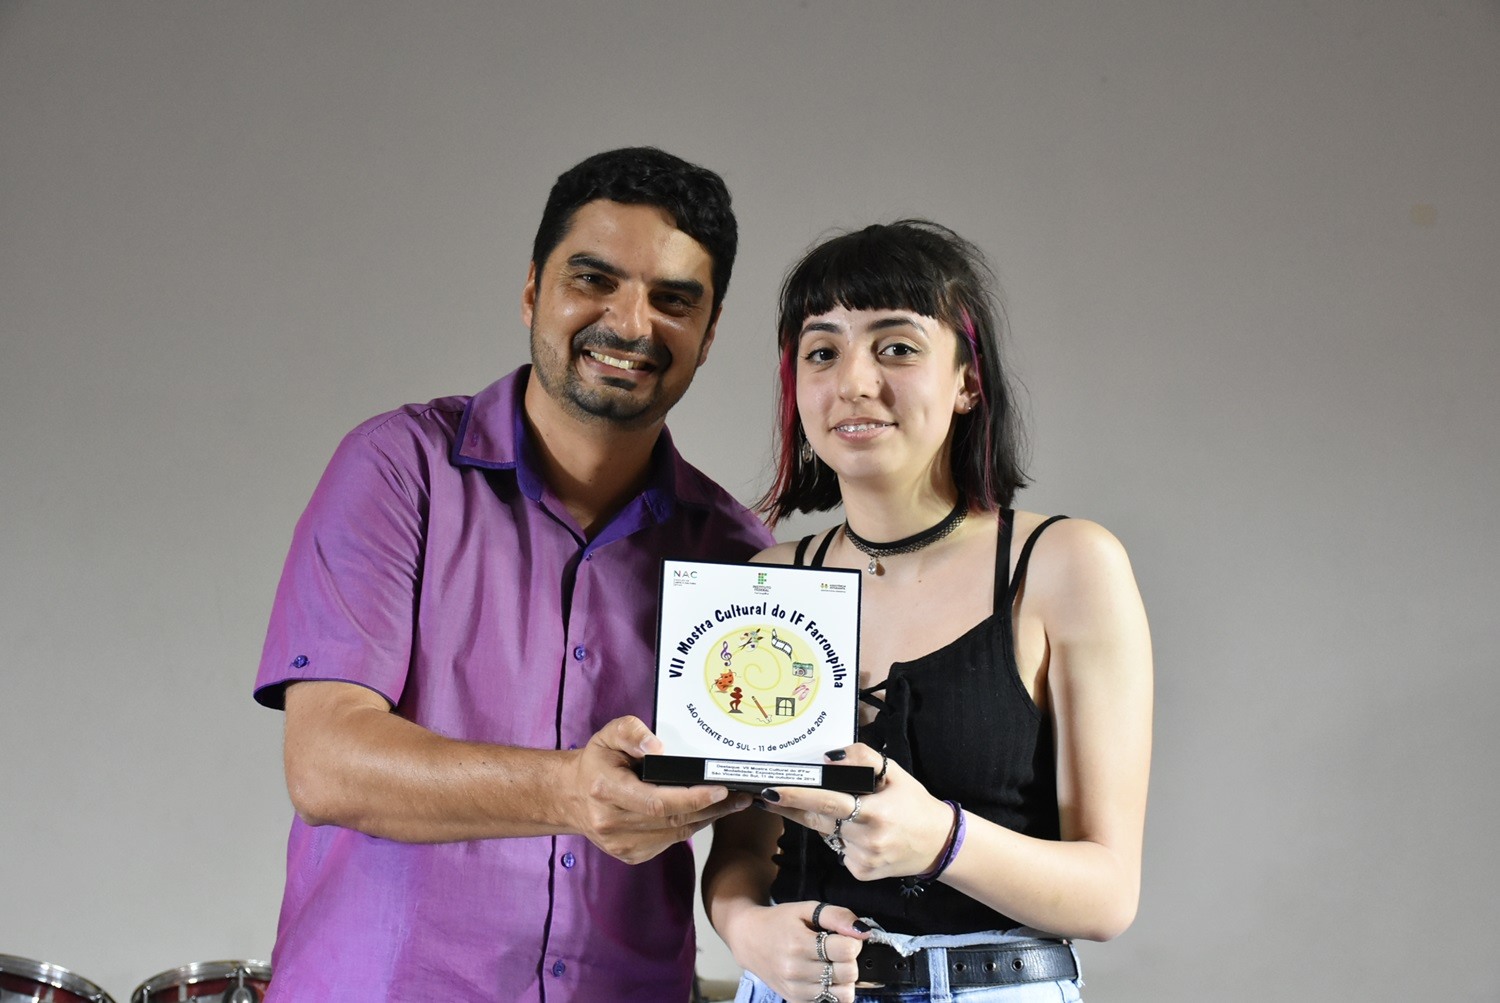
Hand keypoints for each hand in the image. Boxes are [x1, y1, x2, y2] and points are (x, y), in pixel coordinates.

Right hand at [569, 716, 750, 863]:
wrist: (572, 797)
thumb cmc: (597, 763)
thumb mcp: (608, 735)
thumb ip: (631, 731)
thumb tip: (657, 745)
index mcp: (605, 790)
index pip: (656, 801)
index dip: (692, 797)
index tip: (720, 789)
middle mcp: (611, 823)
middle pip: (672, 820)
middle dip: (710, 808)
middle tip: (739, 796)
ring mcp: (621, 844)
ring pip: (675, 834)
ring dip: (705, 819)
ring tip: (730, 803)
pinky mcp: (630, 855)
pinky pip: (669, 842)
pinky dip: (689, 827)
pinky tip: (703, 814)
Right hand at [724, 900, 865, 1002]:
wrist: (749, 940)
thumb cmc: (779, 922)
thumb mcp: (806, 909)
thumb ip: (837, 916)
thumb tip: (863, 931)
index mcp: (799, 943)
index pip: (846, 950)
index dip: (852, 941)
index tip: (844, 937)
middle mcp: (796, 970)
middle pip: (848, 973)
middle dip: (850, 960)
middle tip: (838, 950)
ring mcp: (795, 989)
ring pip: (843, 994)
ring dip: (844, 978)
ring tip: (832, 964)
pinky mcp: (795, 1001)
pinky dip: (833, 991)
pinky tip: (824, 977)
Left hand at [760, 744, 952, 881]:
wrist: (939, 844)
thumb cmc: (914, 804)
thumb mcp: (895, 773)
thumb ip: (863, 758)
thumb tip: (830, 759)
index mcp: (874, 812)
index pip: (826, 802)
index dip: (796, 797)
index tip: (770, 791)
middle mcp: (866, 839)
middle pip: (817, 820)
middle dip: (791, 808)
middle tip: (770, 796)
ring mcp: (862, 860)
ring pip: (828, 834)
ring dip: (827, 822)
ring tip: (851, 812)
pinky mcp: (860, 873)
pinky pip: (839, 851)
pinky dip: (843, 839)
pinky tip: (863, 834)